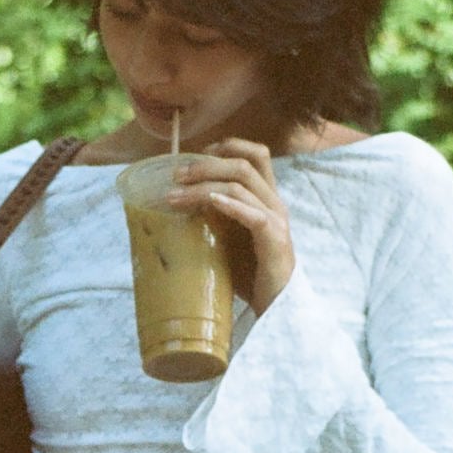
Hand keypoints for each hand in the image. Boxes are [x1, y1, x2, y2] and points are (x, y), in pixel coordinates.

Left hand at [167, 139, 295, 312]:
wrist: (277, 306)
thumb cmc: (250, 273)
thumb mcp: (228, 237)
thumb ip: (214, 216)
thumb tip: (176, 202)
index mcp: (266, 198)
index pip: (256, 155)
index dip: (227, 146)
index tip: (195, 156)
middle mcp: (274, 202)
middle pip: (243, 164)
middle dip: (206, 164)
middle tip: (176, 175)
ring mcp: (276, 220)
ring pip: (242, 186)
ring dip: (204, 186)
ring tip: (176, 196)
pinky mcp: (274, 240)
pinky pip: (254, 215)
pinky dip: (230, 205)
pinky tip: (211, 202)